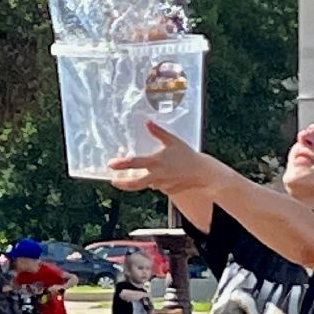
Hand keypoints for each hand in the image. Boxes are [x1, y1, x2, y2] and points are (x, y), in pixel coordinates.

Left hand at [107, 121, 230, 197]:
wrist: (203, 173)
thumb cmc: (188, 155)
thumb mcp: (172, 141)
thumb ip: (158, 132)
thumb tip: (147, 122)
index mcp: (156, 162)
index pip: (134, 163)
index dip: (121, 164)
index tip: (111, 164)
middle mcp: (157, 175)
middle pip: (135, 184)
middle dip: (122, 184)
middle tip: (113, 181)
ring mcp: (162, 185)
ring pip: (147, 183)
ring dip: (144, 179)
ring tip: (150, 172)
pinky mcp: (167, 191)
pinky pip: (158, 186)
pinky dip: (157, 181)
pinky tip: (166, 175)